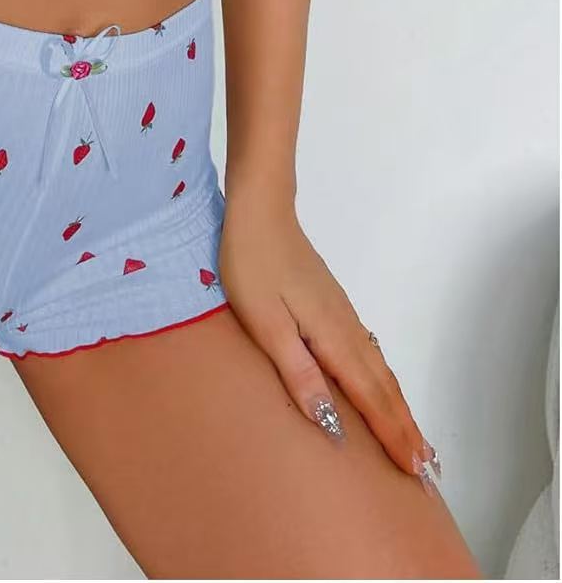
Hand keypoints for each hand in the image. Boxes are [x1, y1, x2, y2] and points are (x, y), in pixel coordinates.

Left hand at [218, 193, 439, 489]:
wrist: (260, 210)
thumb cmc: (253, 264)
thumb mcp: (266, 323)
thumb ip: (298, 372)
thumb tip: (329, 423)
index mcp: (331, 337)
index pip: (368, 397)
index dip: (391, 435)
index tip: (415, 470)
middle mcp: (345, 328)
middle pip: (383, 386)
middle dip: (406, 428)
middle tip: (429, 469)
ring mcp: (341, 313)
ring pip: (378, 369)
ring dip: (398, 406)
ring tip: (414, 438)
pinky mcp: (332, 303)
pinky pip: (368, 353)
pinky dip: (382, 380)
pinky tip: (380, 385)